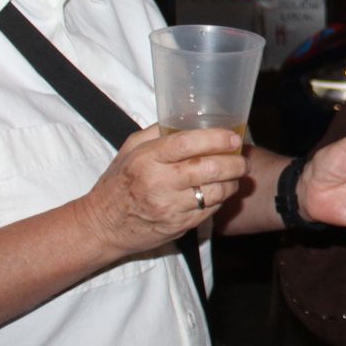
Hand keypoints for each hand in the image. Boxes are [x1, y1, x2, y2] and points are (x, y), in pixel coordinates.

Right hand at [77, 126, 246, 256]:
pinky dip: (220, 200)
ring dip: (232, 183)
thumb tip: (188, 119)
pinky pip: (209, 211)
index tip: (233, 137)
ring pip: (214, 192)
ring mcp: (169, 207)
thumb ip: (157, 133)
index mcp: (146, 159)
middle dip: (234, 163)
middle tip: (243, 160)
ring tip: (236, 176)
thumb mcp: (129, 150)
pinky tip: (220, 192)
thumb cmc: (117, 183)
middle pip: (208, 169)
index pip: (187, 144)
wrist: (102, 226)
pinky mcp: (177, 226)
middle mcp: (158, 183)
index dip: (215, 139)